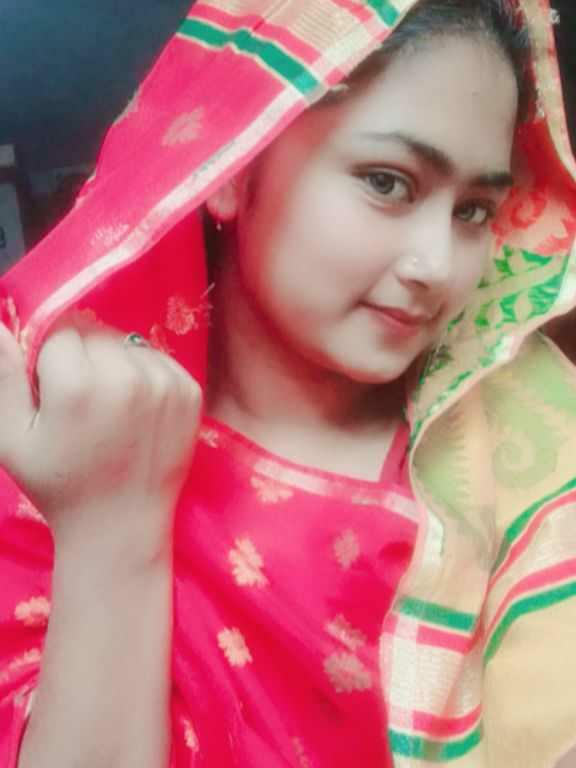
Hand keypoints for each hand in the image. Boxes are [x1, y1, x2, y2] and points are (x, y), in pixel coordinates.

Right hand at [0, 319, 201, 556]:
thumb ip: (3, 376)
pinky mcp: (190, 392)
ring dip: (115, 363)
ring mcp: (165, 383)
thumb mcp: (13, 437)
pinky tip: (136, 410)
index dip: (51, 361)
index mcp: (77, 385)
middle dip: (83, 358)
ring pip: (128, 343)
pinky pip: (158, 358)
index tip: (54, 395)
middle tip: (83, 405)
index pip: (60, 332)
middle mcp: (127, 377)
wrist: (122, 525)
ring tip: (110, 408)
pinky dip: (145, 373)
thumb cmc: (60, 486)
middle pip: (96, 333)